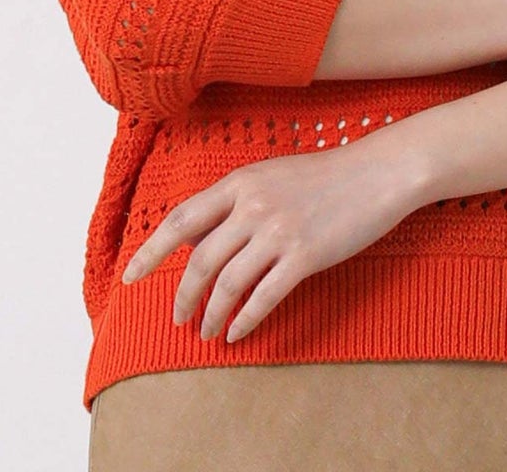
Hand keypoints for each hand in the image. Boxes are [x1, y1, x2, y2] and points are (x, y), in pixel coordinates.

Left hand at [119, 142, 415, 342]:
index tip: (130, 276)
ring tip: (207, 333)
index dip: (151, 251)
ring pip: (227, 283)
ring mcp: (278, 231)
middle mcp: (252, 205)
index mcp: (240, 182)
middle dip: (182, 295)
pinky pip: (263, 297)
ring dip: (211, 315)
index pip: (182, 219)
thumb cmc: (325, 176)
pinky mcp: (305, 255)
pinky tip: (238, 334)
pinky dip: (245, 320)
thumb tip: (201, 239)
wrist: (376, 173)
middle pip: (200, 259)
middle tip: (178, 319)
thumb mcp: (271, 176)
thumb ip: (237, 202)